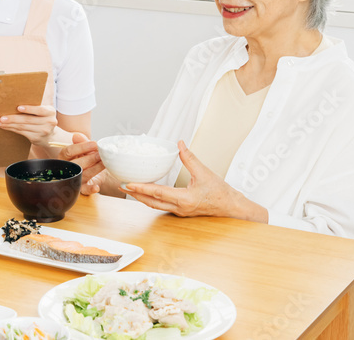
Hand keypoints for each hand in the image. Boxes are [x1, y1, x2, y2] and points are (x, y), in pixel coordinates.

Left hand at [0, 104, 56, 147]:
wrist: (50, 136)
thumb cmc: (42, 118)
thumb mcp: (44, 111)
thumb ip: (35, 106)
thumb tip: (14, 99)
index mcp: (50, 112)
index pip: (40, 110)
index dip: (29, 109)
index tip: (18, 108)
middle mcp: (49, 122)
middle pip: (28, 120)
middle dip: (13, 118)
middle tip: (2, 117)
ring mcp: (43, 131)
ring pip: (22, 127)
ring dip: (9, 124)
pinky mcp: (36, 138)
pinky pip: (21, 132)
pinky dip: (11, 129)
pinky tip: (4, 126)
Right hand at [60, 132, 105, 194]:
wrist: (94, 170)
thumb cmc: (86, 157)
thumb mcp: (84, 148)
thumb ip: (81, 142)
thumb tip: (76, 136)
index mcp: (64, 157)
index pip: (69, 151)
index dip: (82, 147)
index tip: (94, 144)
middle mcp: (66, 169)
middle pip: (76, 164)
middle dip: (90, 158)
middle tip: (100, 154)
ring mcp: (73, 179)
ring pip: (83, 174)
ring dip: (95, 168)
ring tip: (104, 163)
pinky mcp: (81, 188)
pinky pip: (85, 190)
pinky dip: (91, 189)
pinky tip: (96, 187)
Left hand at [124, 141, 266, 221]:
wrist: (231, 207)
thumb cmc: (220, 192)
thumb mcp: (204, 172)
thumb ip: (190, 158)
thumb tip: (180, 143)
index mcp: (184, 199)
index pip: (157, 193)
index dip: (141, 188)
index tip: (128, 183)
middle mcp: (179, 207)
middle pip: (151, 202)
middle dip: (135, 194)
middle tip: (121, 185)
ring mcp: (179, 211)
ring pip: (155, 205)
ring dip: (142, 197)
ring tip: (129, 188)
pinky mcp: (181, 211)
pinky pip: (161, 205)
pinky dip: (151, 199)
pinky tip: (145, 193)